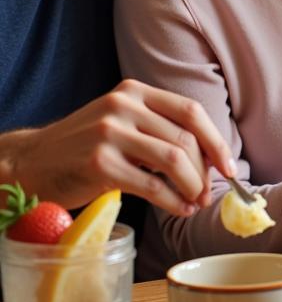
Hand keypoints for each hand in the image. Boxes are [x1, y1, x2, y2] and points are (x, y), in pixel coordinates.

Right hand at [0, 79, 234, 214]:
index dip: (216, 141)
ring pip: (174, 161)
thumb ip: (160, 129)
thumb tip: (212, 160)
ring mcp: (109, 133)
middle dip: (205, 172)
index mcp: (134, 91)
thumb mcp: (122, 122)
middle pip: (186, 139)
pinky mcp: (99, 163)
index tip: (229, 167)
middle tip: (208, 194)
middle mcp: (123, 106)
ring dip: (192, 188)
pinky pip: (152, 185)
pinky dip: (173, 201)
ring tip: (194, 203)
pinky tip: (178, 209)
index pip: (191, 111)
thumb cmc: (86, 146)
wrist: (32, 162)